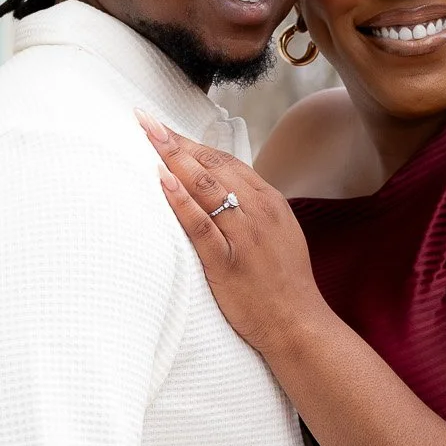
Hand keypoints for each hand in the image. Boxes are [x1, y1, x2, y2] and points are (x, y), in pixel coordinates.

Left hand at [139, 114, 327, 363]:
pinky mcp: (227, 262)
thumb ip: (249, 210)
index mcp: (269, 202)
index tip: (166, 129)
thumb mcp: (276, 234)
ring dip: (174, 158)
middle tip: (146, 121)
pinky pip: (200, 225)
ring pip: (206, 186)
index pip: (226, 161)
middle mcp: (258, 211)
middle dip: (177, 141)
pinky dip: (180, 200)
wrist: (299, 324)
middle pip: (213, 166)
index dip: (193, 143)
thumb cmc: (282, 284)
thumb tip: (219, 191)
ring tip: (147, 137)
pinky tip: (162, 180)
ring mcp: (243, 236)